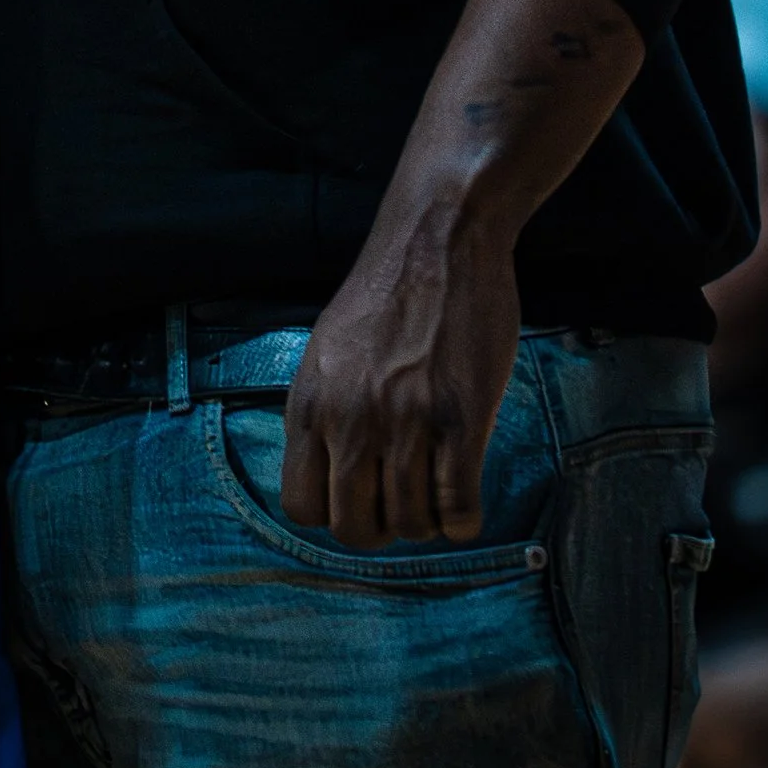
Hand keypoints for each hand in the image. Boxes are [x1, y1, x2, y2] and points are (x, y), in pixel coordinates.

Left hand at [282, 201, 520, 546]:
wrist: (437, 238)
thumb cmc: (387, 294)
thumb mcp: (327, 351)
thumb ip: (324, 412)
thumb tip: (329, 476)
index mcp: (310, 402)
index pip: (301, 507)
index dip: (334, 513)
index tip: (361, 496)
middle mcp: (349, 418)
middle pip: (355, 529)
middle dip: (383, 529)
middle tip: (404, 500)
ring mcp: (404, 420)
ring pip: (411, 525)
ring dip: (427, 522)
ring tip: (438, 491)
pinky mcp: (459, 417)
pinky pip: (459, 509)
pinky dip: (464, 522)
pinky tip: (466, 502)